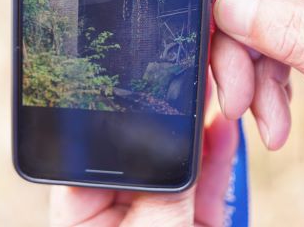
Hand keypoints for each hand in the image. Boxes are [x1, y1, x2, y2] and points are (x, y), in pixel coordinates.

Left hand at [49, 113, 237, 226]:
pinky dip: (214, 158)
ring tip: (204, 98)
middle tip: (175, 91)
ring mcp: (151, 216)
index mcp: (80, 218)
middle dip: (158, 126)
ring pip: (171, 167)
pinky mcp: (186, 222)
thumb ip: (164, 196)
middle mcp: (112, 213)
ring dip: (192, 136)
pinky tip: (222, 128)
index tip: (130, 95)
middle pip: (135, 156)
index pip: (89, 157)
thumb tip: (180, 147)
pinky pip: (199, 185)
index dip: (111, 125)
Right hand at [212, 0, 303, 150]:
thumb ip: (288, 29)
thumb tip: (226, 6)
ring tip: (266, 120)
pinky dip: (275, 74)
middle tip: (237, 101)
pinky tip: (278, 111)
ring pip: (263, 15)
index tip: (199, 43)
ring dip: (254, 71)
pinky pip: (286, 31)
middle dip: (236, 48)